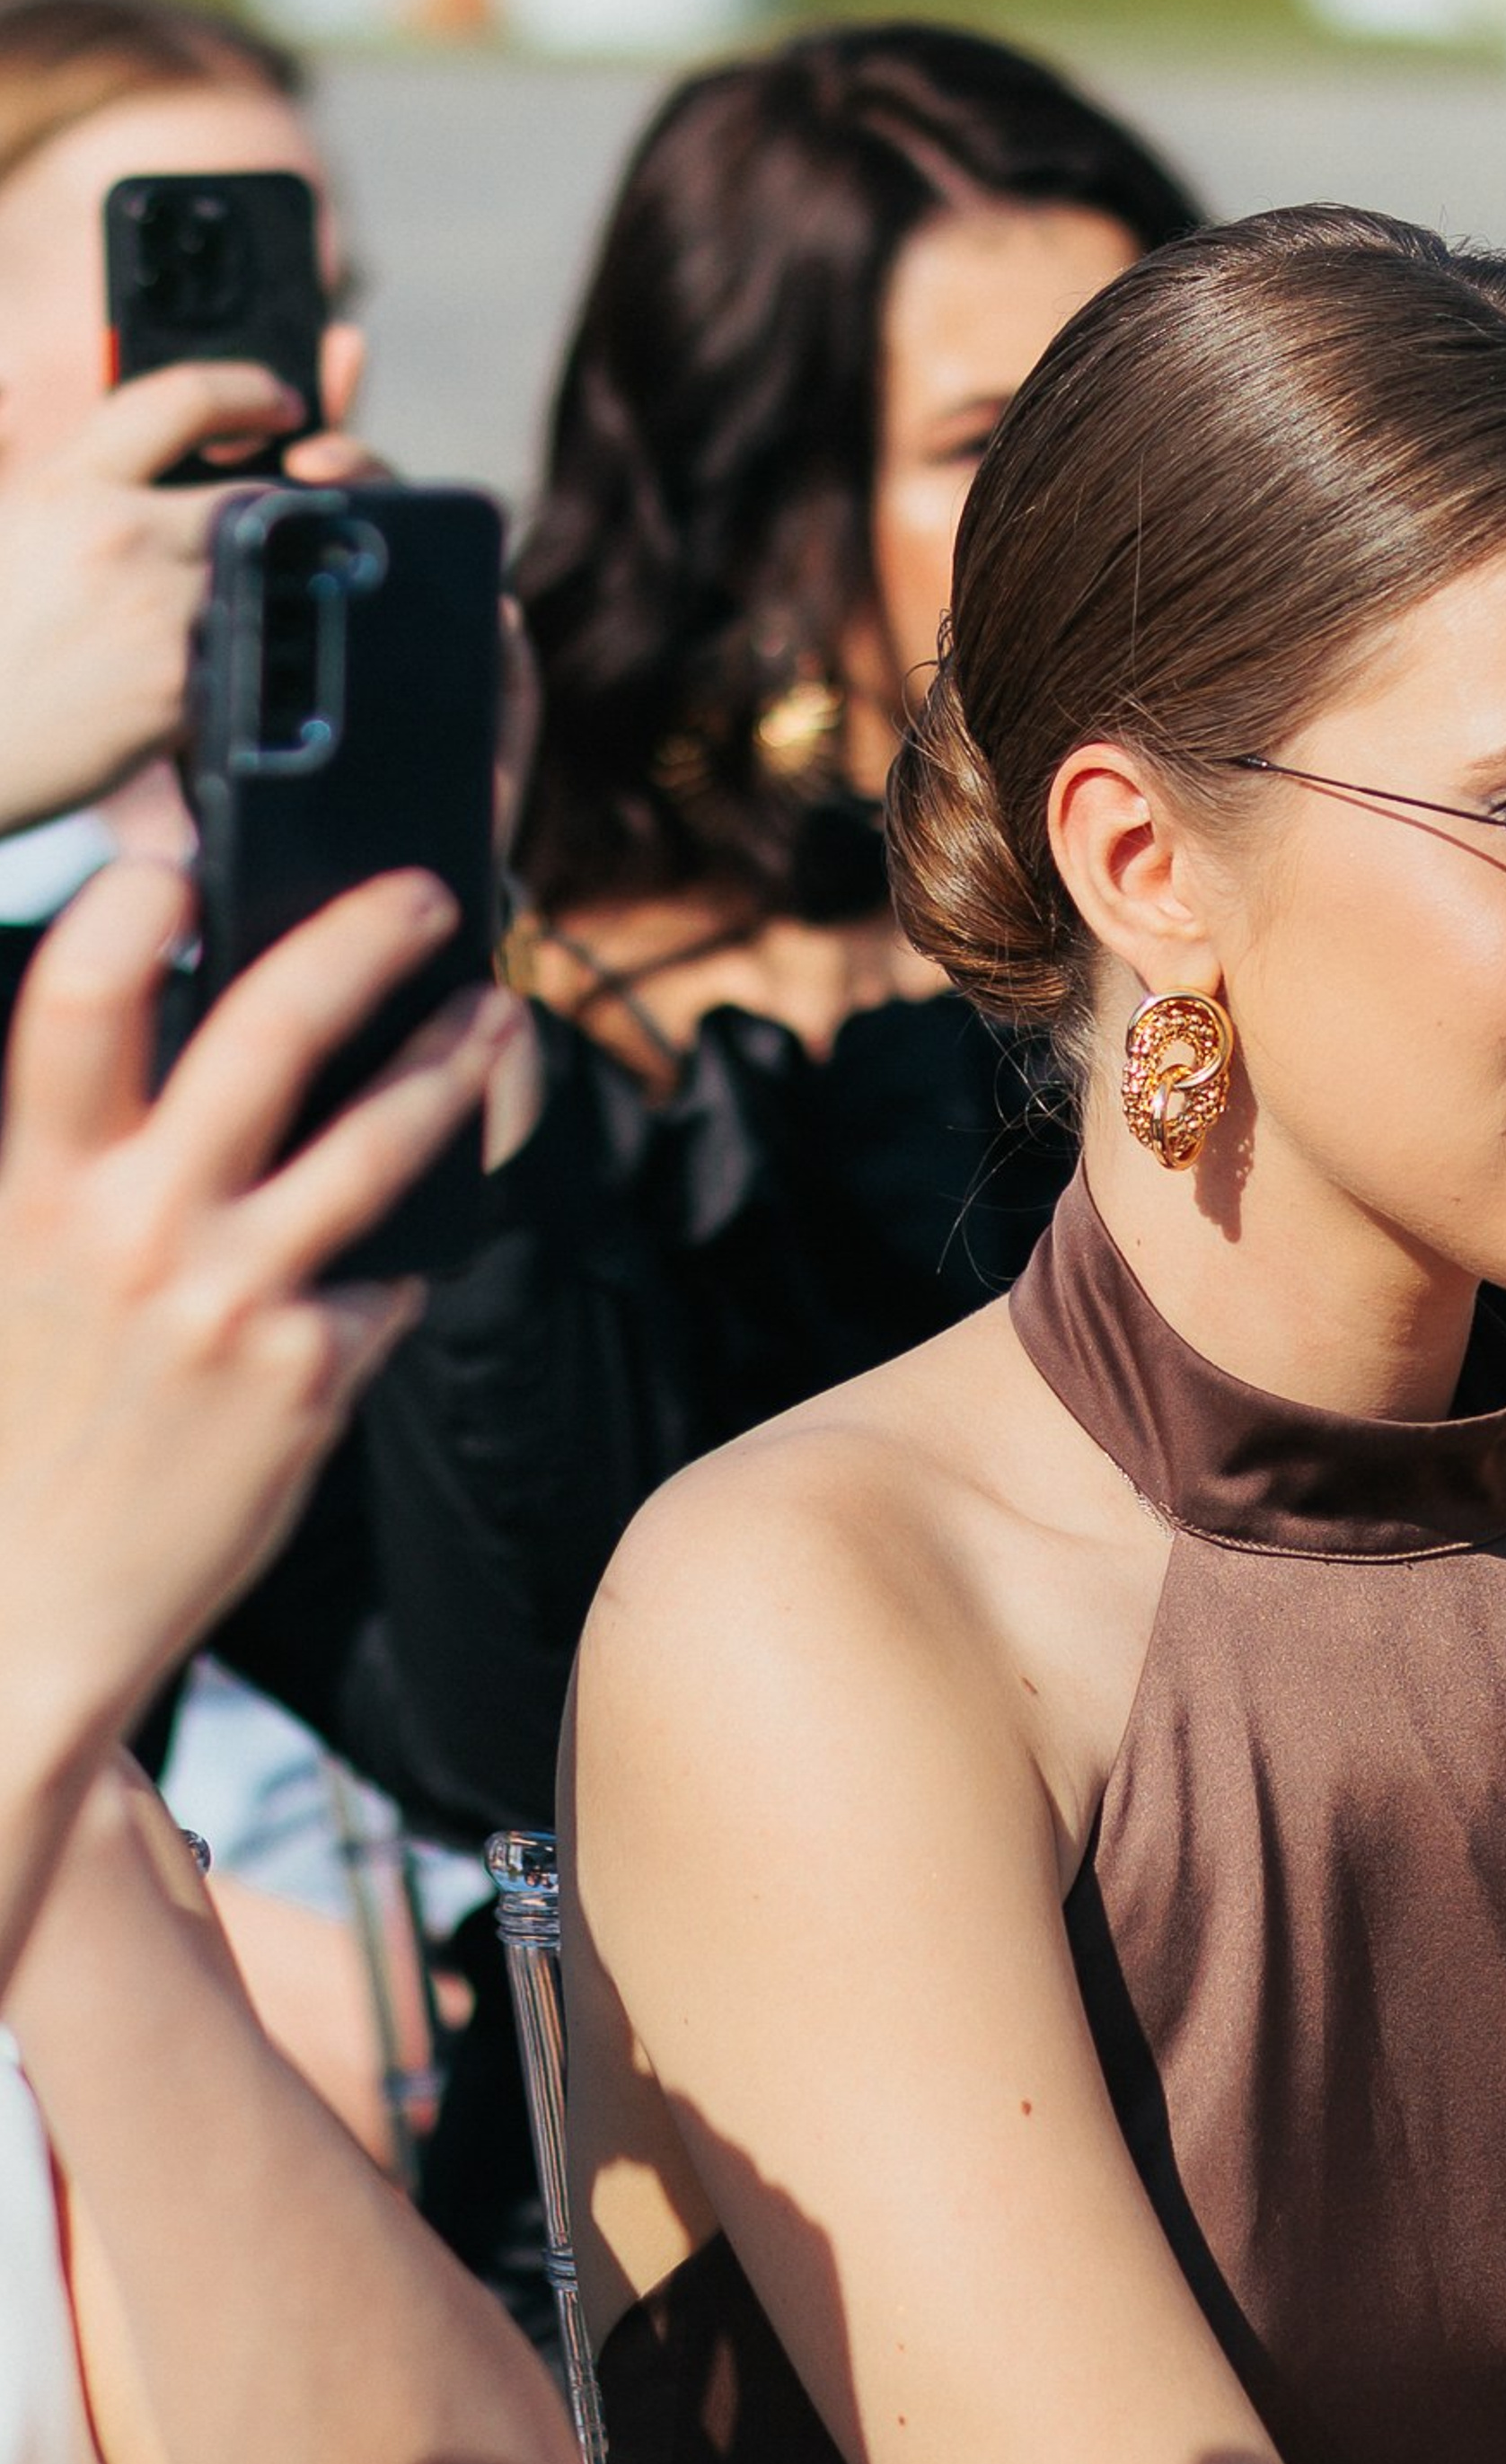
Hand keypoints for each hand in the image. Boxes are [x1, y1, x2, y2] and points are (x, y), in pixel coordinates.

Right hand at [0, 365, 313, 833]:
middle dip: (273, 512)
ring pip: (262, 576)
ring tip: (222, 611)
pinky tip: (204, 672)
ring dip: (259, 588)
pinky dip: (240, 656)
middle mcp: (121, 537)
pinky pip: (247, 652)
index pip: (182, 401)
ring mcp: (162, 613)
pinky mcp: (187, 689)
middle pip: (253, 496)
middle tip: (276, 527)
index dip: (246, 390)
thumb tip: (37, 403)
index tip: (278, 400)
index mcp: (66, 486)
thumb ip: (27, 459)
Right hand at [0, 859, 520, 1772]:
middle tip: (428, 895)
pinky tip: (403, 1249)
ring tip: (501, 1019)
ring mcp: (231, 1303)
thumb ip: (99, 1158)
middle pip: (267, 1031)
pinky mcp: (309, 1376)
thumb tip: (208, 1025)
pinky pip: (387, 1279)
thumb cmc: (33, 1421)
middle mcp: (134, 1232)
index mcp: (36, 1190)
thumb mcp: (29, 1269)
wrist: (32, 1608)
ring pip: (379, 1139)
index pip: (71, 1004)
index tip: (183, 856)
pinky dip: (397, 1261)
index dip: (125, 910)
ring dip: (455, 1064)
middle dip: (362, 939)